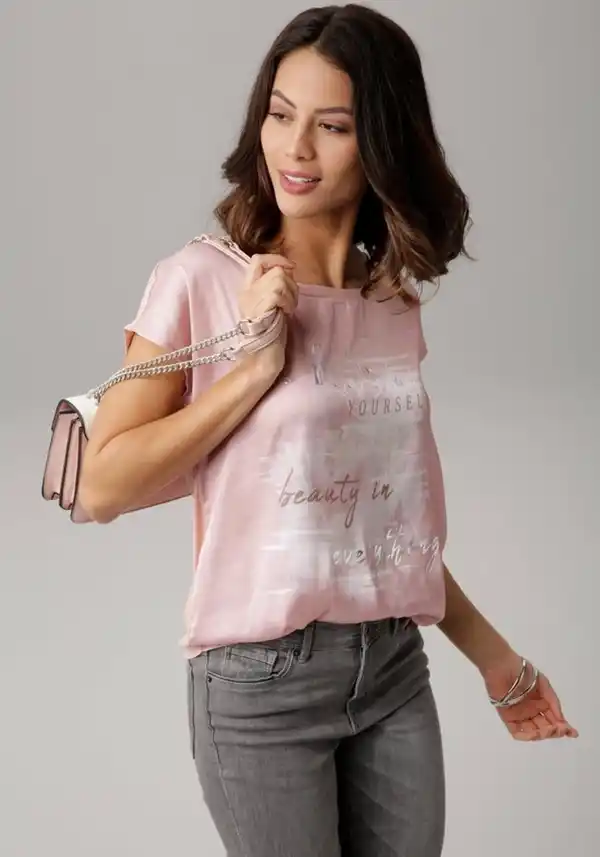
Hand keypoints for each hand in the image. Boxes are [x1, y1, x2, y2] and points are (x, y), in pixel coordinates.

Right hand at [239, 254, 297, 379]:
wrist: (261, 358)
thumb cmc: (271, 335)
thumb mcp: (273, 305)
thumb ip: (277, 288)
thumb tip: (289, 271)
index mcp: (248, 290)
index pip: (257, 260)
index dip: (276, 258)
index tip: (290, 267)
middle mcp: (247, 292)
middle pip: (274, 269)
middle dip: (291, 283)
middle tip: (290, 303)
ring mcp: (252, 300)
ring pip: (279, 278)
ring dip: (291, 294)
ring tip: (289, 310)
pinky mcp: (260, 309)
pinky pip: (278, 291)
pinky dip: (288, 301)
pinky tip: (287, 314)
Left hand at [482, 651, 578, 740]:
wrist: (503, 666)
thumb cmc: (524, 672)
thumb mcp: (544, 685)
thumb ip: (553, 702)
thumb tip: (562, 720)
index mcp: (541, 704)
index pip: (554, 720)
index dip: (564, 728)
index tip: (573, 733)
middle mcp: (531, 712)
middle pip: (544, 728)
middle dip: (554, 732)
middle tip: (560, 729)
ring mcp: (519, 715)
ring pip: (533, 732)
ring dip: (542, 734)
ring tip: (549, 730)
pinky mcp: (507, 717)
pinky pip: (517, 731)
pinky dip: (526, 736)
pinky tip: (535, 733)